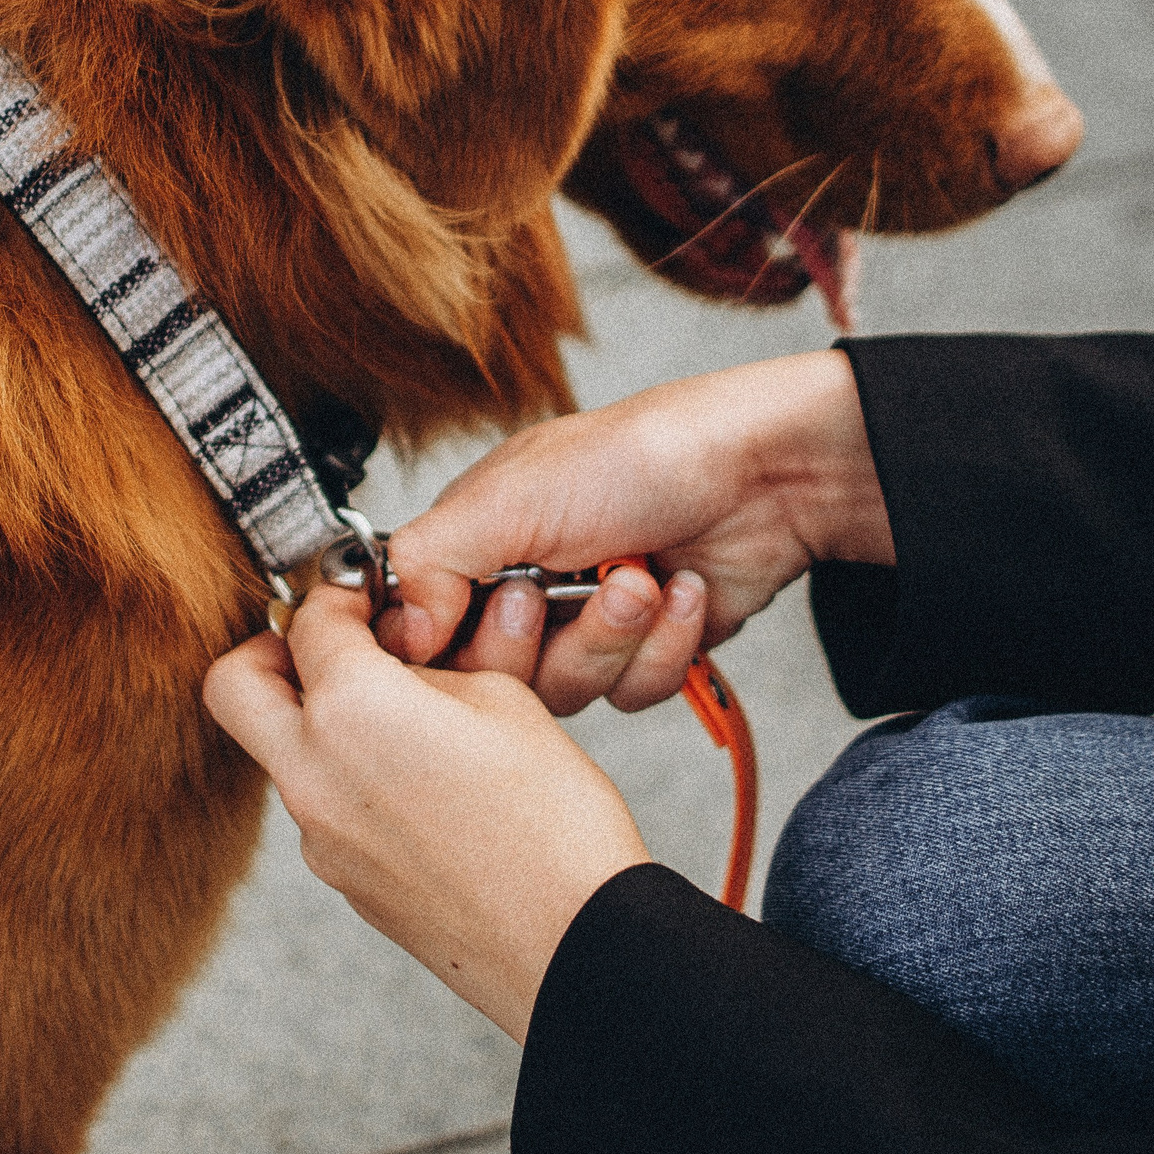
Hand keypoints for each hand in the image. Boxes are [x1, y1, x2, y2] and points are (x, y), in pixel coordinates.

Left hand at [204, 586, 649, 1042]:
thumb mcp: (503, 700)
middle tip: (329, 646)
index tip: (361, 594)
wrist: (574, 943)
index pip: (310, 620)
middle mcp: (313, 774)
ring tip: (401, 720)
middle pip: (234, 686)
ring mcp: (319, 837)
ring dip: (317, 722)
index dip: (338, 594)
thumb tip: (401, 664)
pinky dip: (350, 779)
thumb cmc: (554, 825)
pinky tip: (423, 785)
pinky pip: (322, 807)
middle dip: (273, 652)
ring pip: (279, 753)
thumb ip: (430, 668)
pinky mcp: (343, 882)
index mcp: (351, 710)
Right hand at [385, 349, 889, 711]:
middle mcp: (523, 587)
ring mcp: (585, 624)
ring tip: (641, 580)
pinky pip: (631, 695)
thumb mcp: (508, 497)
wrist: (764, 475)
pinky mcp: (646, 653)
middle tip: (555, 591)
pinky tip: (684, 592)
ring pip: (563, 694)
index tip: (462, 627)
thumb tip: (390, 631)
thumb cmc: (637, 457)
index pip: (418, 627)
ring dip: (609, 638)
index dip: (436, 645)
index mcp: (475, 543)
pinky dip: (664, 647)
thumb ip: (427, 561)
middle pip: (488, 680)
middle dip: (534, 641)